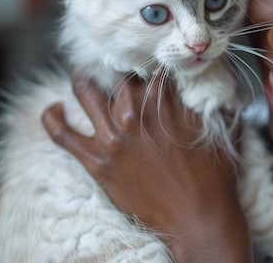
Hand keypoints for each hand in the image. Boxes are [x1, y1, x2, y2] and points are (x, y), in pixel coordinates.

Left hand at [41, 74, 251, 261]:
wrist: (197, 216)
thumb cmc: (214, 175)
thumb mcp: (221, 129)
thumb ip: (211, 101)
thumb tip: (209, 80)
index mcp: (166, 102)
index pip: (150, 67)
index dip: (148, 59)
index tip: (147, 56)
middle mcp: (136, 114)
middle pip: (118, 76)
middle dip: (117, 66)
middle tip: (115, 63)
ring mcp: (114, 137)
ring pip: (88, 95)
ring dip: (82, 81)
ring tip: (81, 75)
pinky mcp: (98, 162)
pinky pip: (64, 135)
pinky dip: (52, 120)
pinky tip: (52, 109)